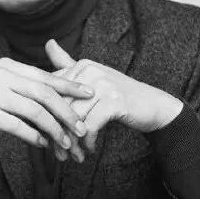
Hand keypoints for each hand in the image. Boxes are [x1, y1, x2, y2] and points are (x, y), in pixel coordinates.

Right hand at [0, 57, 93, 154]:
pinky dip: (34, 136)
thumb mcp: (3, 88)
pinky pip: (18, 126)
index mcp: (8, 65)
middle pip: (44, 93)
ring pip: (34, 111)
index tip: (90, 94)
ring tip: (65, 143)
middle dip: (66, 111)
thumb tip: (62, 93)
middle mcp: (0, 74)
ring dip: (54, 129)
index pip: (45, 76)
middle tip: (82, 127)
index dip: (70, 85)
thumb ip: (27, 87)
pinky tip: (44, 145)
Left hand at [45, 39, 183, 154]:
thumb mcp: (92, 78)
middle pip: (62, 107)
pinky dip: (88, 141)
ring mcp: (103, 85)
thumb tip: (48, 42)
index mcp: (81, 66)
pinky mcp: (114, 101)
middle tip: (58, 153)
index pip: (54, 94)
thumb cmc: (118, 95)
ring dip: (73, 142)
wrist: (152, 105)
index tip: (47, 137)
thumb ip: (68, 63)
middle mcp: (91, 71)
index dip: (48, 118)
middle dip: (58, 134)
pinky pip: (91, 126)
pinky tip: (89, 150)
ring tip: (73, 155)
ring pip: (75, 119)